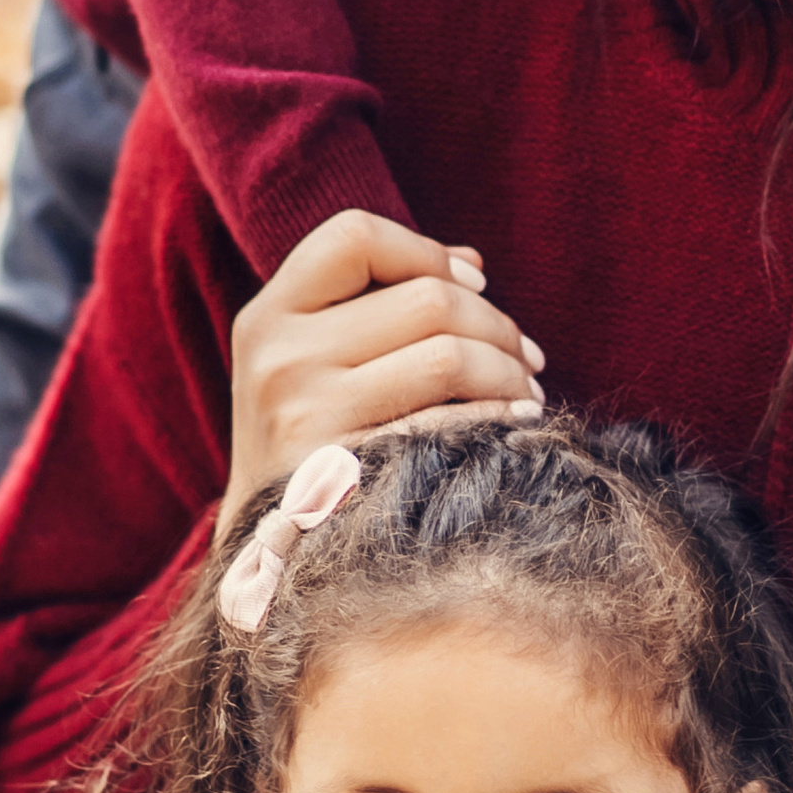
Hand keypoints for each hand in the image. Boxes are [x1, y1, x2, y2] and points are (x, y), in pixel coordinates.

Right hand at [223, 213, 544, 522]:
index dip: (426, 251)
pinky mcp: (342, 474)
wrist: (265, 555)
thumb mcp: (312, 362)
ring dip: (509, 370)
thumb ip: (378, 302)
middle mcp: (277, 359)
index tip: (472, 285)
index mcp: (267, 318)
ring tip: (524, 392)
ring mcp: (304, 417)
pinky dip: (498, 416)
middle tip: (526, 357)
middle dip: (497, 323)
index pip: (355, 236)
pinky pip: (451, 421)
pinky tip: (513, 424)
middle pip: (426, 298)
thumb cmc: (311, 443)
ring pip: (448, 354)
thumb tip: (471, 263)